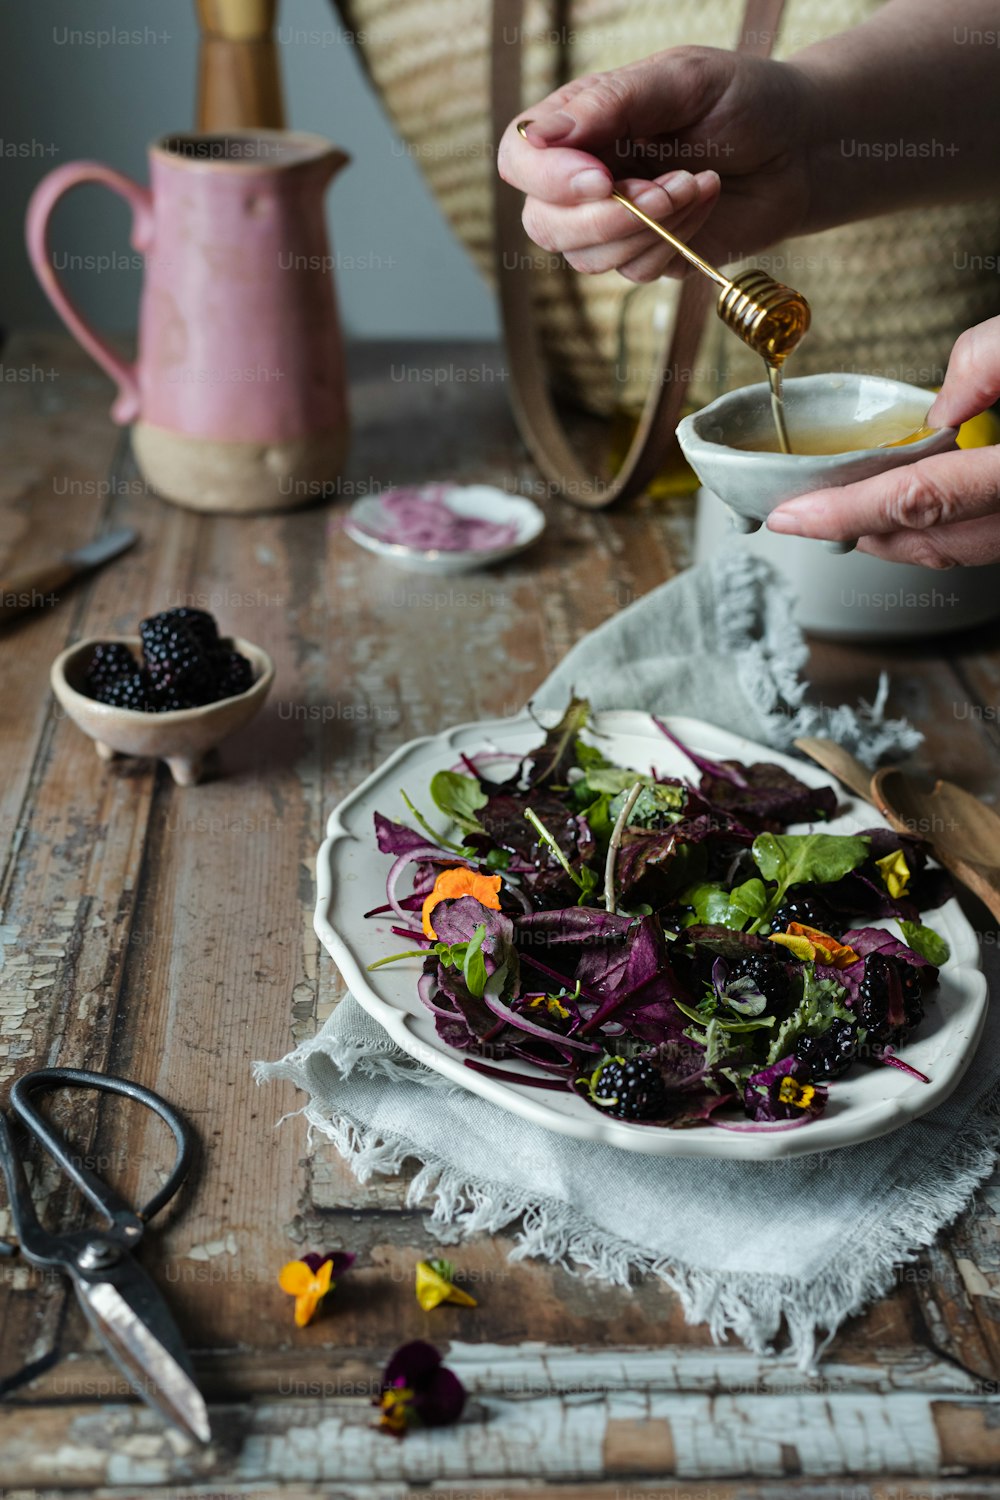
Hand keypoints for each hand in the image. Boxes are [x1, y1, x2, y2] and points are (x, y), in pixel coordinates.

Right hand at [496, 48, 812, 281]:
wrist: (799, 146)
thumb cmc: (742, 99)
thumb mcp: (680, 80)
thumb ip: (611, 101)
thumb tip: (541, 133)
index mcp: (578, 126)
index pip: (520, 158)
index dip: (548, 178)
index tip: (601, 178)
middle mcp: (583, 179)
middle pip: (544, 224)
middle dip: (606, 217)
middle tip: (666, 188)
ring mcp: (611, 224)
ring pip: (588, 258)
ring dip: (649, 228)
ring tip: (696, 182)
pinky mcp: (646, 257)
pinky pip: (636, 270)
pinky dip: (675, 240)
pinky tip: (704, 200)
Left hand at [767, 317, 999, 566]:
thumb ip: (984, 363)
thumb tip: (934, 408)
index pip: (915, 499)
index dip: (844, 512)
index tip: (789, 516)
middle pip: (926, 541)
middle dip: (858, 532)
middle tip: (803, 515)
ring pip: (952, 551)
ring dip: (895, 535)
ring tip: (844, 512)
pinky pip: (977, 541)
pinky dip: (938, 530)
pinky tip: (910, 507)